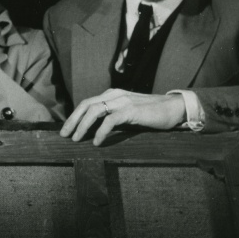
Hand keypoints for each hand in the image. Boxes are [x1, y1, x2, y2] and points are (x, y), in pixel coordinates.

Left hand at [60, 88, 185, 145]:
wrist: (174, 108)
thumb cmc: (152, 114)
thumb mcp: (128, 113)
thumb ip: (113, 117)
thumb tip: (95, 130)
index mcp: (112, 94)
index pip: (87, 103)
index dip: (75, 116)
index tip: (67, 129)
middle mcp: (114, 95)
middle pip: (86, 105)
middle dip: (73, 120)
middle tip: (64, 135)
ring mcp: (122, 101)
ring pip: (94, 111)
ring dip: (82, 126)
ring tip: (76, 139)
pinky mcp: (131, 110)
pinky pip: (110, 120)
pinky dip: (101, 132)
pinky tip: (98, 142)